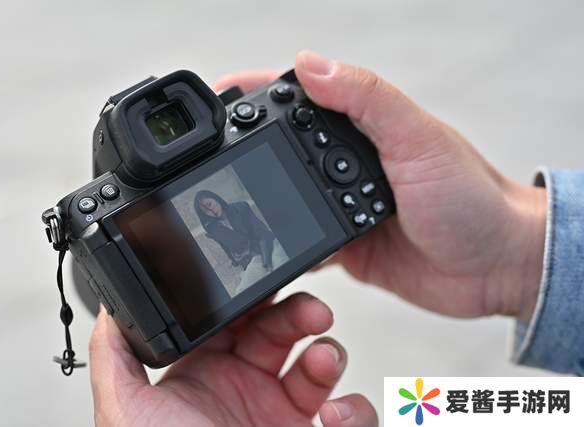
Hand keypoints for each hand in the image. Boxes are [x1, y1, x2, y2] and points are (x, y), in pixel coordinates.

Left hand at [89, 294, 376, 426]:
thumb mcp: (130, 413)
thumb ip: (117, 358)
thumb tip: (111, 309)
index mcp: (201, 376)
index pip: (231, 321)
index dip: (251, 299)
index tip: (265, 282)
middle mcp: (241, 389)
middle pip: (279, 329)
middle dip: (298, 313)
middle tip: (312, 312)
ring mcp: (278, 413)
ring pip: (318, 361)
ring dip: (329, 352)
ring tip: (324, 358)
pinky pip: (351, 413)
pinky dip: (356, 408)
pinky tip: (336, 414)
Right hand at [214, 51, 546, 321]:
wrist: (494, 267)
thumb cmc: (470, 198)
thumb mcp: (418, 139)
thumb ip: (367, 99)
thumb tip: (309, 63)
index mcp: (365, 125)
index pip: (303, 97)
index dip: (260, 92)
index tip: (221, 93)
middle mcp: (349, 160)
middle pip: (284, 146)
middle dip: (247, 146)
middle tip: (209, 153)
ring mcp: (342, 202)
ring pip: (286, 192)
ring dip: (261, 196)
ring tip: (225, 198)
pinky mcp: (343, 241)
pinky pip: (300, 237)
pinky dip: (280, 239)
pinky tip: (260, 241)